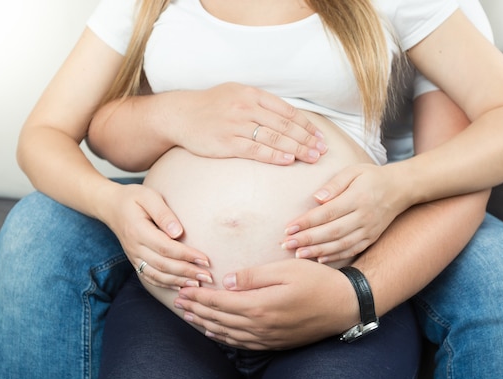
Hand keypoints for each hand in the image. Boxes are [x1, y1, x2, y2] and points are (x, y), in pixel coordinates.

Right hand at [99, 183, 212, 288]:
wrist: (110, 206)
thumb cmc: (133, 198)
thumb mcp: (148, 197)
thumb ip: (163, 214)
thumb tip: (178, 233)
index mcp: (138, 231)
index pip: (165, 247)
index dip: (186, 255)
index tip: (205, 259)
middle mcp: (135, 247)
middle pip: (163, 264)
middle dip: (187, 272)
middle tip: (207, 276)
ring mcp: (133, 256)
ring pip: (156, 275)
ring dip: (178, 281)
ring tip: (198, 283)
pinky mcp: (135, 261)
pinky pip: (149, 277)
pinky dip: (165, 284)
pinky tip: (180, 287)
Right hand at [167, 82, 326, 164]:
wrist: (180, 115)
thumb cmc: (211, 107)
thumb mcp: (236, 95)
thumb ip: (260, 104)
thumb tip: (288, 119)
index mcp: (252, 94)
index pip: (287, 110)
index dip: (306, 125)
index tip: (320, 136)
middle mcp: (246, 107)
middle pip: (284, 125)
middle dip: (306, 139)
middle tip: (322, 150)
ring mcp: (236, 124)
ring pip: (273, 137)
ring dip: (296, 148)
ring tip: (312, 157)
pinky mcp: (226, 142)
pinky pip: (255, 149)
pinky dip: (274, 155)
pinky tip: (288, 160)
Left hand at [173, 259, 358, 349]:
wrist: (345, 305)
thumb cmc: (318, 282)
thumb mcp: (286, 270)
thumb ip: (254, 276)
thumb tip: (227, 281)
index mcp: (260, 305)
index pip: (220, 302)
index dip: (199, 296)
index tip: (183, 289)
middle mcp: (260, 325)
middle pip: (219, 318)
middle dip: (196, 309)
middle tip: (178, 301)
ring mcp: (268, 337)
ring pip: (228, 333)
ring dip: (206, 323)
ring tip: (190, 315)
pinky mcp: (275, 342)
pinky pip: (242, 343)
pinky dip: (224, 337)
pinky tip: (216, 332)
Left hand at [282, 164, 406, 262]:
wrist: (401, 188)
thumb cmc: (371, 177)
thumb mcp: (353, 171)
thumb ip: (335, 184)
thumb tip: (317, 199)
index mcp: (358, 198)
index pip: (327, 212)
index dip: (306, 222)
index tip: (288, 228)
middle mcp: (364, 216)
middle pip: (332, 231)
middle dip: (307, 240)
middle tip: (286, 244)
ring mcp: (369, 230)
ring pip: (341, 245)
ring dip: (318, 251)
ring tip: (298, 254)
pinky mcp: (371, 239)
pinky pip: (352, 251)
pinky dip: (335, 257)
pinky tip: (319, 259)